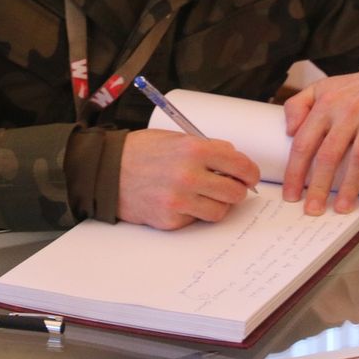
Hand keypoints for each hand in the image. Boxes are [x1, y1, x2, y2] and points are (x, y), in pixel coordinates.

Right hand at [116, 129, 260, 229]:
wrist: (108, 171)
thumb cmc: (142, 151)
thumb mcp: (176, 138)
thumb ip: (207, 148)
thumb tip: (235, 161)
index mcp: (194, 149)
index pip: (240, 166)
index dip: (250, 173)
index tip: (250, 176)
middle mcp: (189, 176)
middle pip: (235, 192)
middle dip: (237, 191)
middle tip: (230, 187)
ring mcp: (179, 201)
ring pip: (220, 211)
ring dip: (218, 204)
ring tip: (205, 195)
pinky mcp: (170, 219)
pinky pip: (196, 220)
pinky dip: (195, 213)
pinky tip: (182, 201)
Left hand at [281, 62, 358, 214]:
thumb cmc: (356, 89)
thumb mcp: (322, 88)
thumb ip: (299, 105)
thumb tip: (288, 130)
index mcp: (327, 103)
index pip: (305, 142)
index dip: (295, 172)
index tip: (291, 194)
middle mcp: (350, 110)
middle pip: (330, 154)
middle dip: (319, 187)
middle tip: (313, 209)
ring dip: (349, 188)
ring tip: (342, 207)